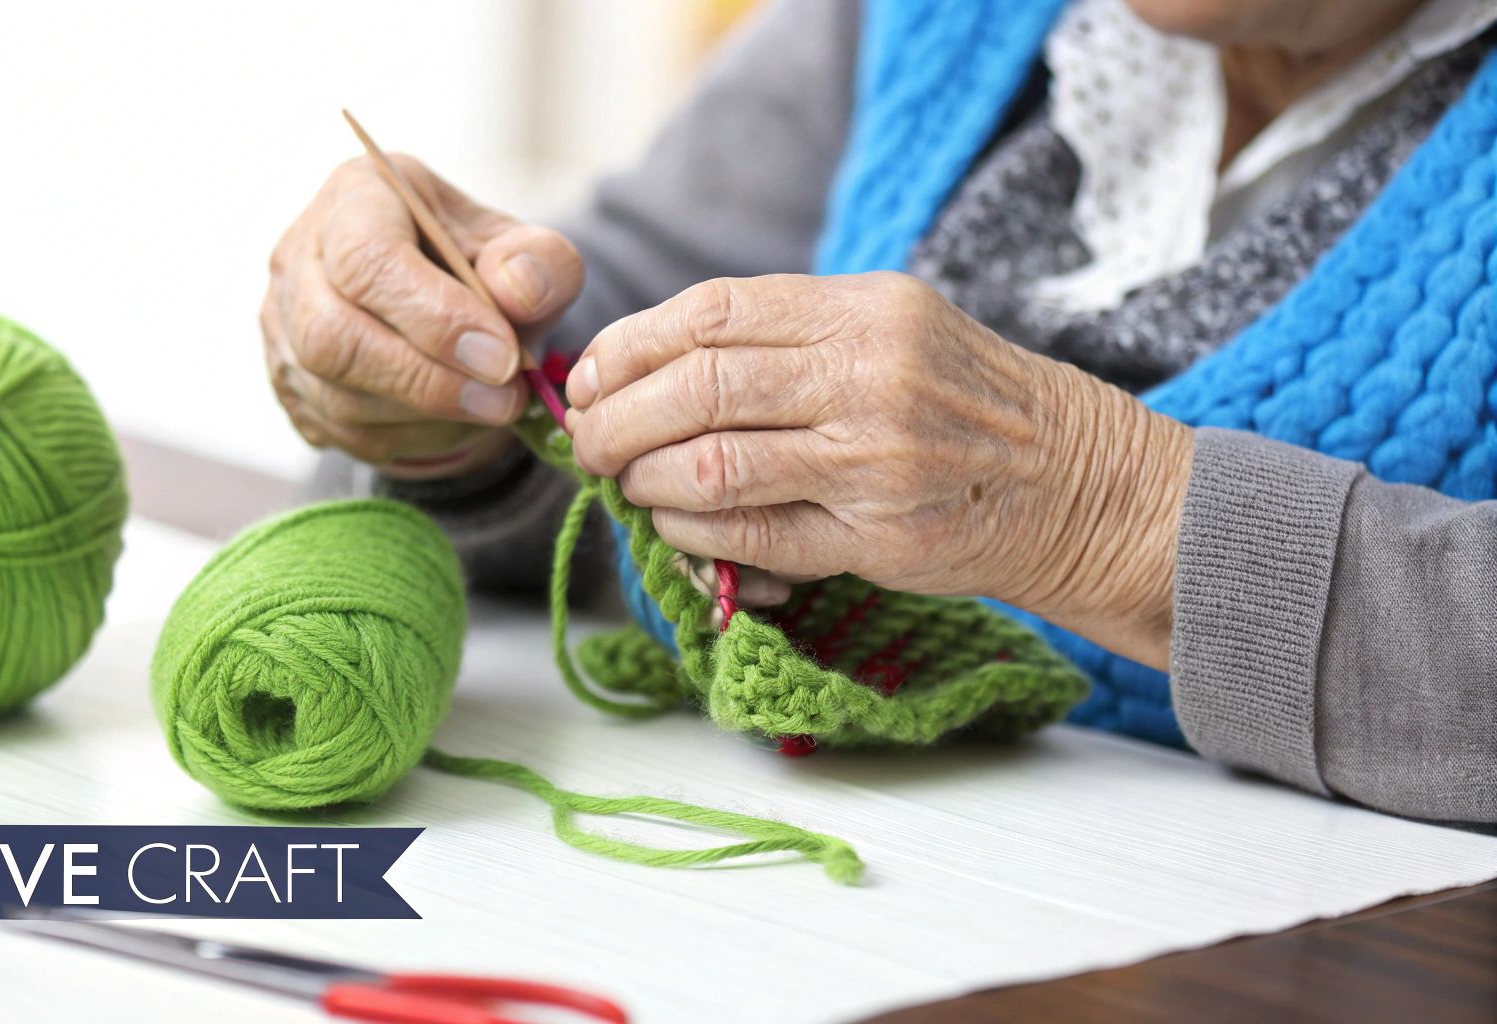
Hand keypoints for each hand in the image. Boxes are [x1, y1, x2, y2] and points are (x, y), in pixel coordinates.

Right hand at [262, 153, 582, 477]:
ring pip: (335, 394)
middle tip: (503, 398)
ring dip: (425, 415)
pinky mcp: (288, 383)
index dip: (435, 316)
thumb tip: (519, 291)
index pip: (366, 258)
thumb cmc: (481, 268)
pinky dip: (408, 436)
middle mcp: (301, 256)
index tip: (503, 357)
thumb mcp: (525, 250)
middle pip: (332, 335)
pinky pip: (339, 431)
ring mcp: (281, 324)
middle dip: (427, 380)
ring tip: (490, 406)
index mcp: (357, 196)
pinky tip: (451, 418)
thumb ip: (539, 262)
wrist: (447, 304)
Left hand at [564, 273, 1193, 666]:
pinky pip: (750, 536)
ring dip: (644, 477)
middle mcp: (868, 376)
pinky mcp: (876, 538)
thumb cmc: (959, 401)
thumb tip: (646, 361)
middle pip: (696, 388)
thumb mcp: (890, 327)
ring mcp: (873, 461)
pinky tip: (673, 524)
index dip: (629, 345)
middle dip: (616, 418)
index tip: (590, 375)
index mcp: (863, 310)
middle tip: (588, 439)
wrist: (1072, 480)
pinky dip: (690, 532)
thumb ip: (785, 335)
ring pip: (710, 465)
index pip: (711, 313)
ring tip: (625, 481)